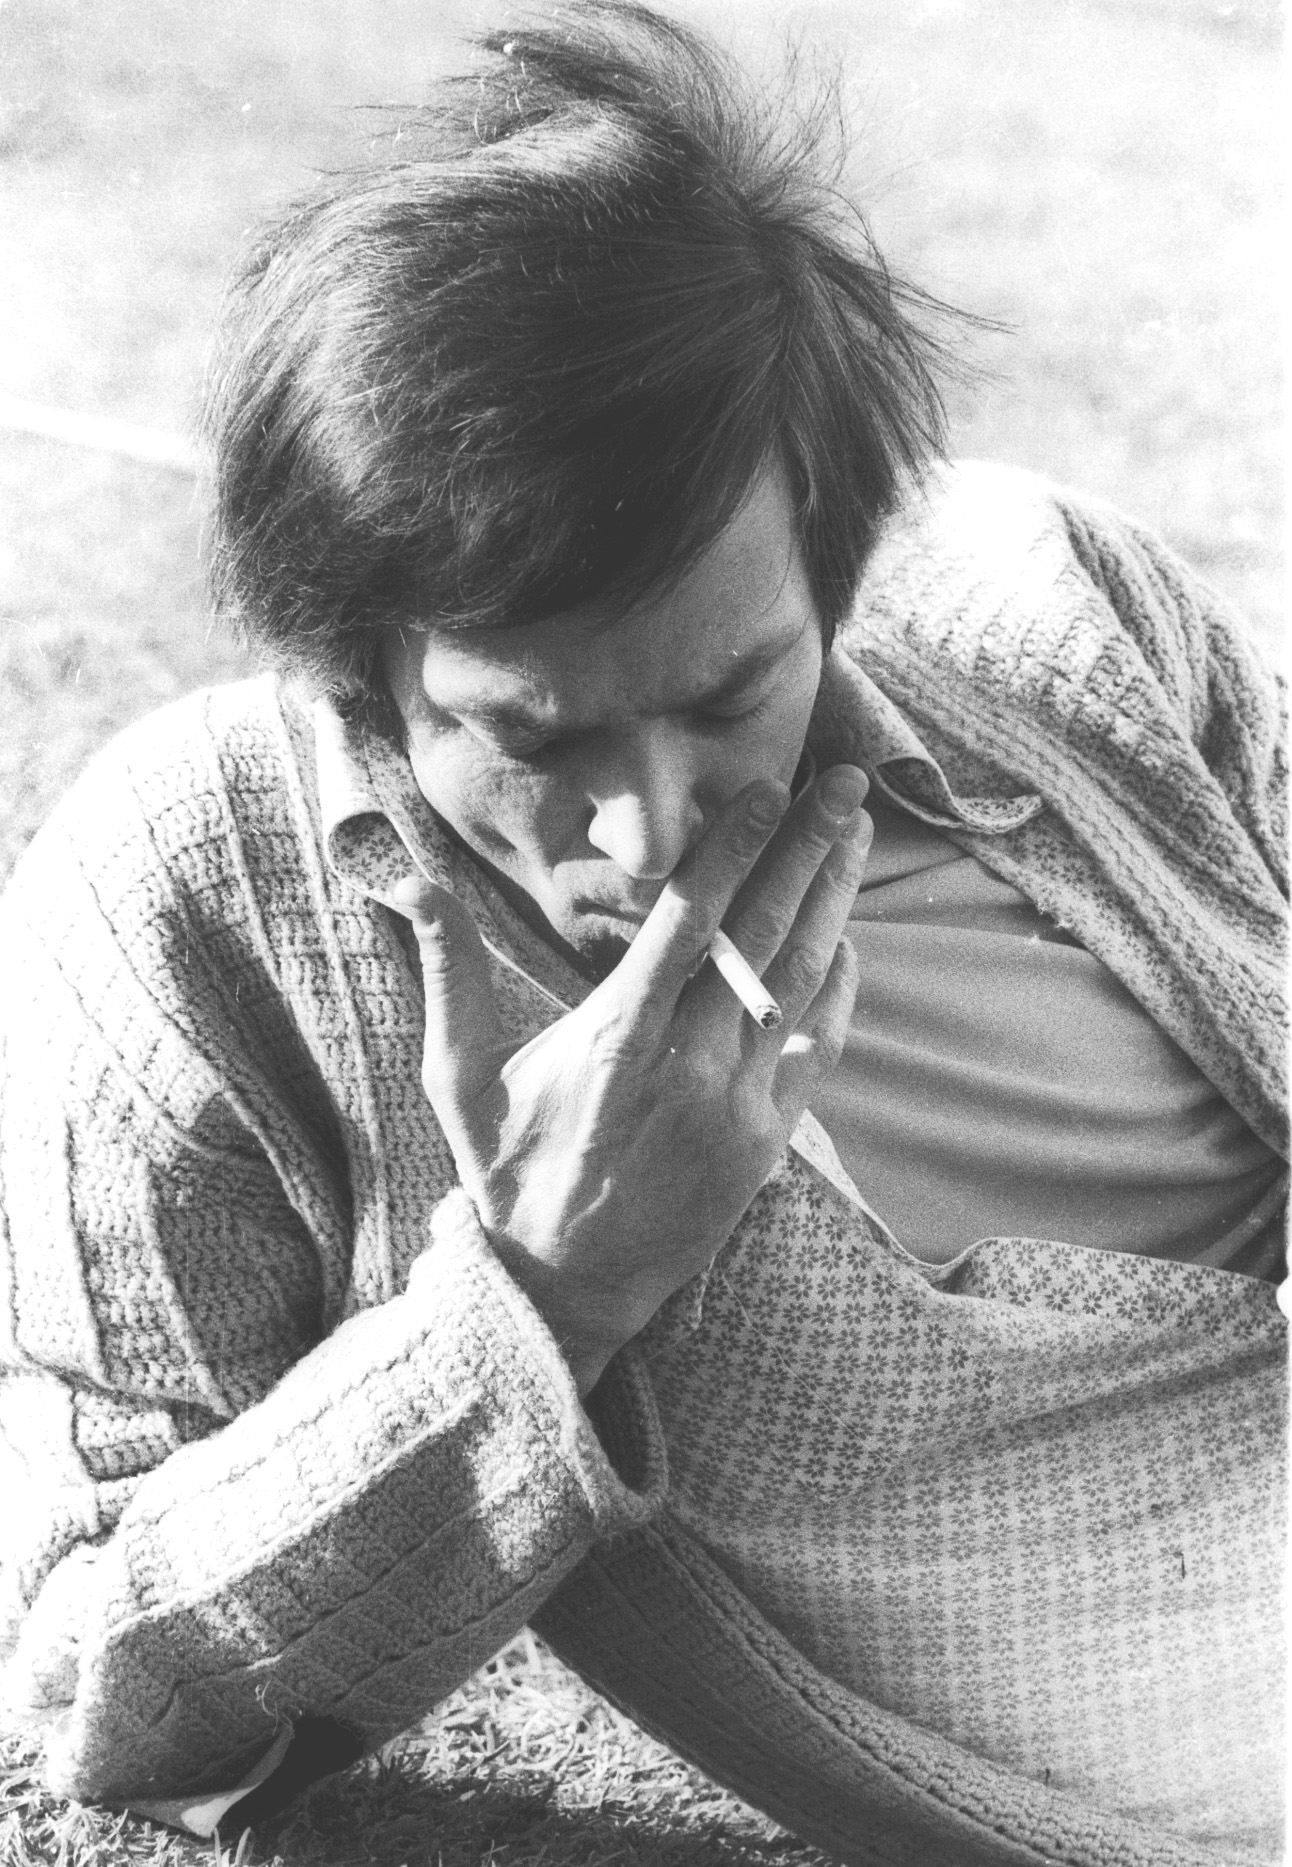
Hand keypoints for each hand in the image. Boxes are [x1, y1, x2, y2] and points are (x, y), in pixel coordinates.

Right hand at [396, 768, 869, 1393]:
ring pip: (800, 983)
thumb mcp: (457, 1076)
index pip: (688, 921)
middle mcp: (687, 1066)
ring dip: (833, 901)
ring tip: (856, 835)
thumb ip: (449, 972)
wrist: (561, 1288)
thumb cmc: (506, 1173)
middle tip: (844, 782)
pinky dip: (838, 988)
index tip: (766, 787)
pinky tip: (847, 937)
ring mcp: (736, 1107)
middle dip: (806, 849)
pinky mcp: (766, 1144)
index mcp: (617, 1040)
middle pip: (762, 935)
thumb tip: (407, 883)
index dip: (733, 848)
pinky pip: (818, 1050)